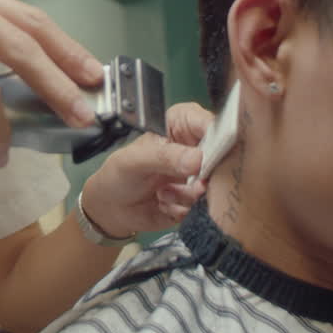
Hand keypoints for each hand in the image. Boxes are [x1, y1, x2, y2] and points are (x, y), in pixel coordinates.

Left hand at [79, 102, 213, 236]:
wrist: (112, 210)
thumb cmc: (119, 175)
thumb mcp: (134, 161)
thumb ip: (163, 157)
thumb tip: (197, 159)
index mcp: (179, 126)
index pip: (206, 122)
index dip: (215, 134)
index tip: (210, 153)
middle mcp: (194, 150)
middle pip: (220, 155)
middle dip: (206, 173)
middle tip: (194, 183)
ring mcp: (198, 177)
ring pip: (213, 185)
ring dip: (187, 195)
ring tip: (163, 193)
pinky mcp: (198, 201)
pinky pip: (202, 207)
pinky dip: (182, 209)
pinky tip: (163, 205)